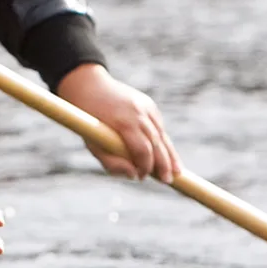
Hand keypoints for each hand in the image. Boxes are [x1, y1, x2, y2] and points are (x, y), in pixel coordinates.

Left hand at [56, 63, 179, 182]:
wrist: (89, 87)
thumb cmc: (89, 122)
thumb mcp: (92, 145)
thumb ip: (112, 163)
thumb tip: (135, 176)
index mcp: (123, 122)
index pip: (142, 149)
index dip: (146, 166)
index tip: (144, 177)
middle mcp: (138, 113)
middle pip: (157, 142)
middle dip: (164, 163)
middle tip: (169, 180)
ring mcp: (146, 106)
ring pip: (162, 134)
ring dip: (170, 154)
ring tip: (177, 171)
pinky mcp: (149, 104)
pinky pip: (158, 126)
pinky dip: (162, 140)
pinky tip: (166, 155)